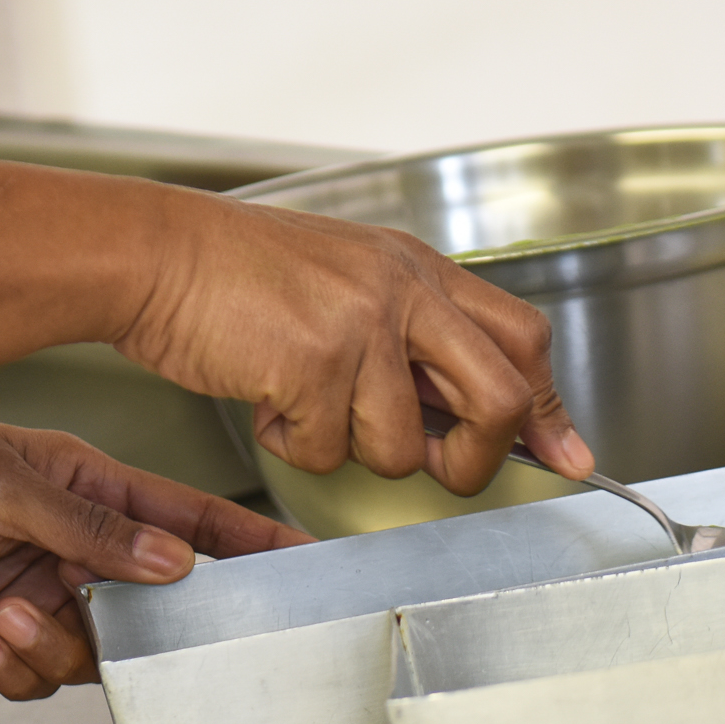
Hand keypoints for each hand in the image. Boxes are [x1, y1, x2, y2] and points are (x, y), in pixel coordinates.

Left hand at [0, 419, 306, 700]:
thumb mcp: (2, 486)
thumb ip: (90, 528)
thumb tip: (172, 558)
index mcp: (89, 489)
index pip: (191, 518)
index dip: (249, 543)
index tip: (305, 562)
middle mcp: (74, 547)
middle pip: (153, 602)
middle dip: (139, 624)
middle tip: (117, 624)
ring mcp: (42, 596)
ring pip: (97, 653)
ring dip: (52, 647)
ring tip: (1, 616)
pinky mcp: (3, 639)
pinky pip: (43, 679)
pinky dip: (15, 667)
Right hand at [114, 198, 593, 494]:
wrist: (156, 254)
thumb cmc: (237, 276)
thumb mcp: (346, 282)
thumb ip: (411, 336)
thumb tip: (464, 417)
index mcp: (418, 269)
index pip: (521, 340)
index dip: (548, 410)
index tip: (568, 458)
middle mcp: (403, 291)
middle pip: (500, 398)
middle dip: (477, 457)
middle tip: (441, 469)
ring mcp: (362, 325)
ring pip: (399, 447)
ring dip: (346, 447)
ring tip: (300, 398)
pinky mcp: (314, 361)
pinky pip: (322, 450)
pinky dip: (288, 443)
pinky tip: (263, 395)